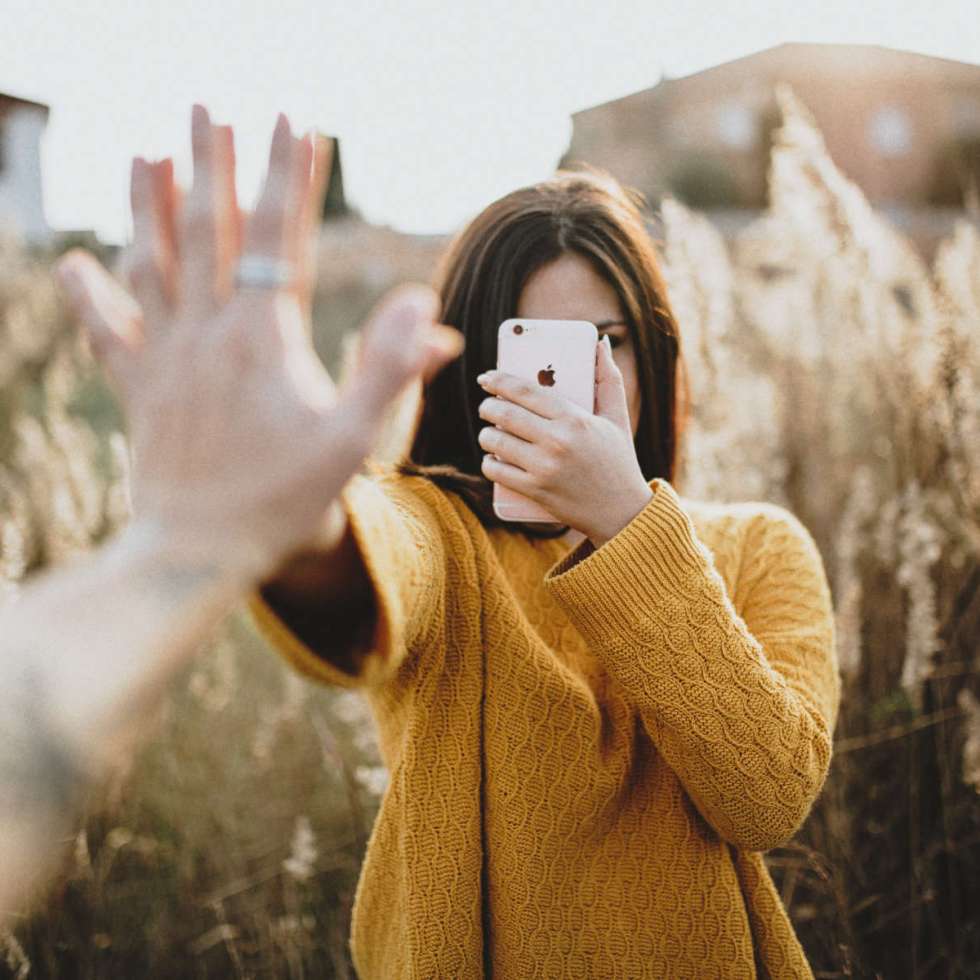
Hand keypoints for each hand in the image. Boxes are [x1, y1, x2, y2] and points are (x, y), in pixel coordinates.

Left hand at [56, 106, 460, 582]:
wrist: (200, 552)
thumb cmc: (284, 500)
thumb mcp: (355, 441)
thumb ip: (392, 371)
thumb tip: (428, 310)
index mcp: (263, 337)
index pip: (281, 235)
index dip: (289, 174)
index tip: (295, 121)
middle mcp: (206, 333)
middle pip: (208, 229)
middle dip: (213, 162)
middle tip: (210, 107)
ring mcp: (165, 357)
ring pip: (151, 262)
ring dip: (148, 203)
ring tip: (148, 153)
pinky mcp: (138, 388)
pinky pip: (107, 329)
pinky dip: (88, 293)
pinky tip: (74, 261)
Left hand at [476, 336, 652, 545]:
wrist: (622, 512)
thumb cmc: (619, 460)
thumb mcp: (618, 417)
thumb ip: (609, 378)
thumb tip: (600, 343)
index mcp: (575, 418)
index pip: (525, 391)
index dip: (499, 381)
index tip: (487, 378)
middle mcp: (557, 441)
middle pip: (504, 413)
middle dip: (488, 406)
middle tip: (488, 406)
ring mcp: (544, 468)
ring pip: (495, 441)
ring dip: (486, 434)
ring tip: (491, 433)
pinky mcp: (535, 491)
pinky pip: (496, 470)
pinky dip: (489, 462)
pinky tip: (493, 458)